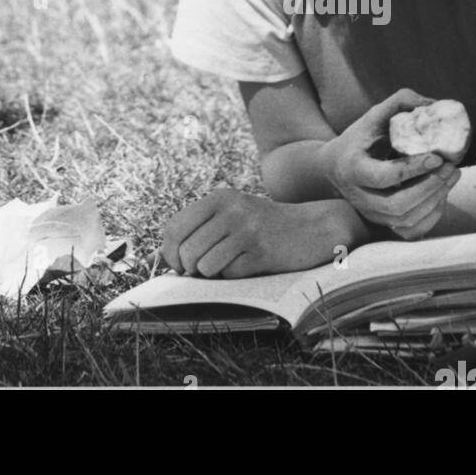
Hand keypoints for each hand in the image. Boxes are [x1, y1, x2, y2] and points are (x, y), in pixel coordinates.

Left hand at [160, 190, 348, 278]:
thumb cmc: (264, 226)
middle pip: (187, 251)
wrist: (312, 228)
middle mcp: (231, 209)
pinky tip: (249, 266)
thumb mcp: (232, 214)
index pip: (174, 227)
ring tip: (228, 265)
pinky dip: (234, 276)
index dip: (169, 252)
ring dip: (213, 274)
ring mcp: (247, 229)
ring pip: (206, 266)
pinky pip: (231, 274)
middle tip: (202, 271)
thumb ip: (201, 228)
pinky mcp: (262, 251)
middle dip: (189, 269)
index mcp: (219, 198)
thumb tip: (163, 258)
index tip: (177, 265)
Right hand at [321, 88, 461, 238]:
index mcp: (353, 168)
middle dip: (430, 188)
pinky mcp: (382, 224)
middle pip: (397, 205)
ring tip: (451, 177)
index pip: (384, 177)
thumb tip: (433, 104)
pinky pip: (411, 231)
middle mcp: (359, 197)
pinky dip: (431, 216)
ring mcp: (371, 214)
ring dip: (435, 200)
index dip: (413, 169)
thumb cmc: (358, 139)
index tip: (436, 156)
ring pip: (406, 220)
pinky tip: (441, 195)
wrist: (333, 167)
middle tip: (451, 167)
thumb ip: (400, 103)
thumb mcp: (372, 116)